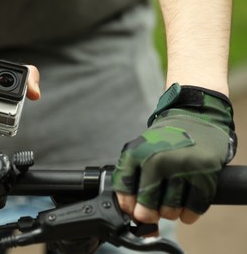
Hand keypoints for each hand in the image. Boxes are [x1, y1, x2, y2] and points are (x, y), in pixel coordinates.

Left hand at [113, 83, 236, 234]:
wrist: (195, 117)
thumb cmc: (164, 139)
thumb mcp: (139, 149)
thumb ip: (132, 175)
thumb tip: (131, 212)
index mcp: (136, 153)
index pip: (124, 189)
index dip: (127, 205)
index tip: (132, 209)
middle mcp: (157, 160)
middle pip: (146, 205)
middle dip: (148, 213)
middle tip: (152, 212)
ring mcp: (181, 167)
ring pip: (170, 210)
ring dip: (169, 212)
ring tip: (170, 204)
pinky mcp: (205, 173)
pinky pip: (194, 207)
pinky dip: (189, 213)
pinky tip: (185, 208)